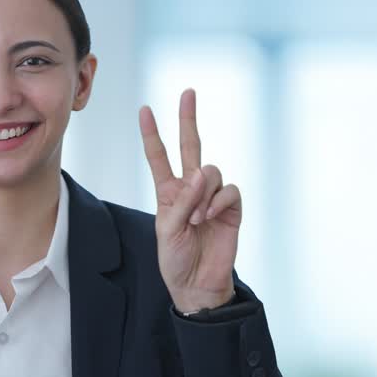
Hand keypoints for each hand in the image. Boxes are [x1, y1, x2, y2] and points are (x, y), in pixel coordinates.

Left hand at [140, 89, 240, 312]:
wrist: (197, 284)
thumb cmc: (176, 259)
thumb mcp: (167, 230)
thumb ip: (181, 202)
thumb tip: (200, 174)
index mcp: (168, 192)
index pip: (159, 156)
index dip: (152, 134)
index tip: (145, 110)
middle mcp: (190, 188)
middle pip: (190, 146)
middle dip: (188, 119)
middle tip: (187, 93)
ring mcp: (212, 196)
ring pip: (211, 171)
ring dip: (202, 193)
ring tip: (197, 219)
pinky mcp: (231, 207)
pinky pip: (228, 190)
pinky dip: (218, 201)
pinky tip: (210, 218)